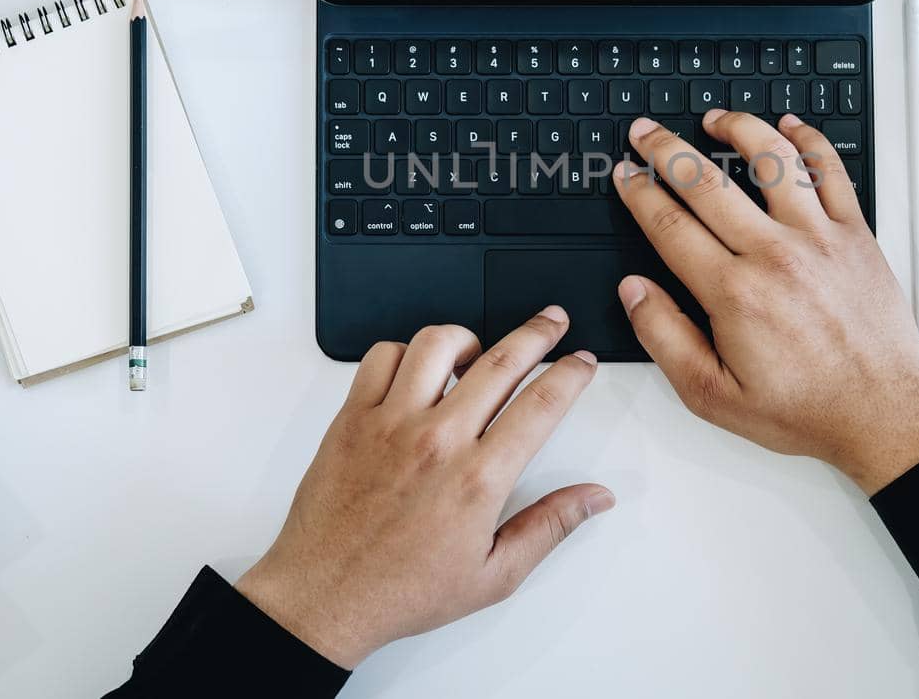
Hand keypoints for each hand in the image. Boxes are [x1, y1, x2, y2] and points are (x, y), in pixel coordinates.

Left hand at [235, 309, 611, 667]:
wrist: (324, 597)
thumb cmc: (401, 590)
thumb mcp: (494, 575)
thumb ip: (550, 526)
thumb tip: (594, 498)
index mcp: (478, 479)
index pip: (542, 404)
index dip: (571, 374)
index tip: (582, 363)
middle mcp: (436, 441)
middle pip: (502, 360)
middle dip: (538, 333)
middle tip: (553, 322)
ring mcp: (391, 423)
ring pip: (438, 343)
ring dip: (469, 337)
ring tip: (479, 349)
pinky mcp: (352, 418)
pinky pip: (382, 357)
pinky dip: (406, 352)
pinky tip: (418, 369)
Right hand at [612, 109, 918, 493]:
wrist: (883, 413)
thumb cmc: (806, 409)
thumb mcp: (713, 394)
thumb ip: (665, 337)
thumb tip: (634, 291)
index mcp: (733, 292)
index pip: (669, 224)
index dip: (638, 193)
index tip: (624, 176)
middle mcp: (774, 254)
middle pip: (706, 182)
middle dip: (666, 149)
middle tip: (645, 131)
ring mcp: (819, 237)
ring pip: (772, 159)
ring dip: (737, 128)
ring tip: (713, 118)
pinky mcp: (856, 234)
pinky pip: (831, 170)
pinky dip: (809, 140)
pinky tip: (790, 125)